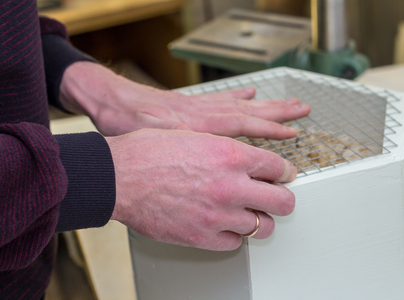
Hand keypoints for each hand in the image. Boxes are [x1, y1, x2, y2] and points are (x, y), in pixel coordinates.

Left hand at [60, 62, 309, 137]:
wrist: (112, 104)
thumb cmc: (129, 130)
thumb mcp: (157, 149)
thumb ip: (185, 158)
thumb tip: (209, 177)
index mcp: (201, 128)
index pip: (244, 128)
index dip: (270, 133)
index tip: (292, 137)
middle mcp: (206, 114)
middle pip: (250, 112)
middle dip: (279, 113)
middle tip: (303, 112)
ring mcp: (201, 106)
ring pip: (242, 103)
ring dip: (268, 104)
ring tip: (290, 102)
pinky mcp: (193, 102)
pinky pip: (223, 97)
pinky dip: (239, 95)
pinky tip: (251, 92)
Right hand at [106, 129, 296, 250]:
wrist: (119, 176)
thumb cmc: (150, 152)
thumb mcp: (197, 137)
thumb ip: (229, 151)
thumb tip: (249, 162)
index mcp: (231, 155)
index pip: (278, 167)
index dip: (285, 172)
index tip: (283, 175)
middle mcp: (230, 186)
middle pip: (283, 201)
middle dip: (283, 199)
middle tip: (277, 197)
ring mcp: (218, 215)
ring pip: (264, 226)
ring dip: (260, 219)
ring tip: (250, 213)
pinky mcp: (202, 237)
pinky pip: (236, 243)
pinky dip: (234, 235)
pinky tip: (225, 225)